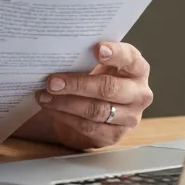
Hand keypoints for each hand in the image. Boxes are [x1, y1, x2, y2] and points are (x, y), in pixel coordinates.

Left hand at [34, 42, 152, 150]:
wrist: (97, 107)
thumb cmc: (97, 77)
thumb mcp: (97, 63)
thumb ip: (87, 56)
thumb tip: (59, 53)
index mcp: (137, 69)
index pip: (130, 58)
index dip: (115, 53)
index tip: (97, 49)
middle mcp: (140, 94)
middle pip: (109, 88)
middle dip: (77, 85)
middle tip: (52, 82)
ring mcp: (130, 117)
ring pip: (97, 111)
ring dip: (66, 103)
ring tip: (45, 96)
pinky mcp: (115, 135)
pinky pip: (88, 127)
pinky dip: (66, 117)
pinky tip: (51, 108)